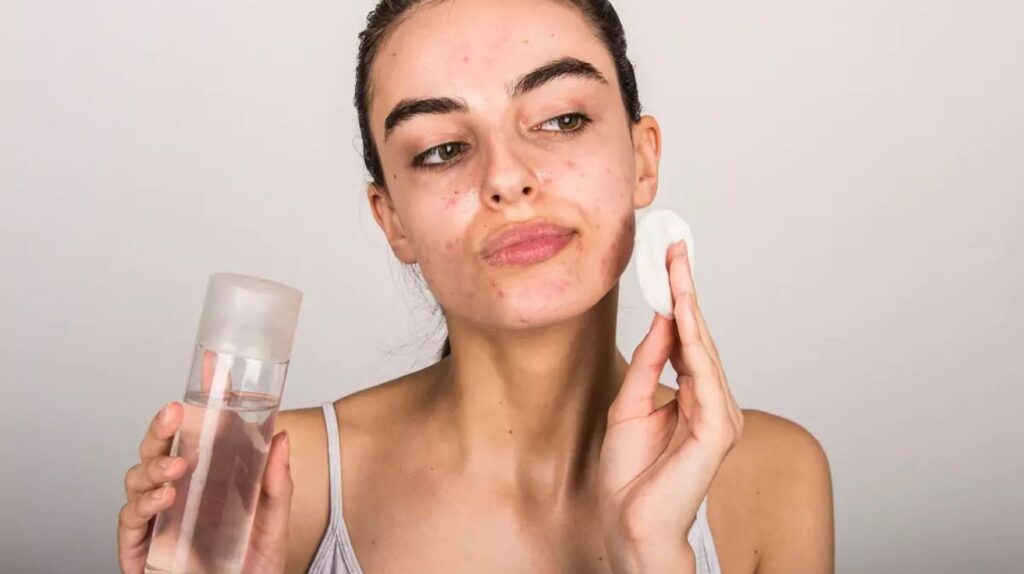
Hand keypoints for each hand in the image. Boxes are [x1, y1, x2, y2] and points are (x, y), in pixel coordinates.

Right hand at [117, 401, 293, 573]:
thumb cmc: (251, 565)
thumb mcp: (272, 522)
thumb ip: (277, 484)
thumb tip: (282, 438)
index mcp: (207, 478)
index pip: (198, 433)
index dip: (201, 399)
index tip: (210, 367)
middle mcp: (177, 492)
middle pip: (158, 448)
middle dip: (162, 427)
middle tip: (176, 413)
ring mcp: (157, 517)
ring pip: (137, 477)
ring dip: (155, 466)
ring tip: (177, 468)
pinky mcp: (140, 547)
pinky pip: (131, 519)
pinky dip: (144, 505)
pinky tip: (164, 498)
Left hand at [599, 240, 743, 572]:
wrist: (627, 520)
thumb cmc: (629, 474)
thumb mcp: (630, 402)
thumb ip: (650, 363)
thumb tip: (663, 320)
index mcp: (694, 397)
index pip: (686, 337)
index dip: (678, 297)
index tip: (669, 258)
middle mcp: (713, 402)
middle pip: (698, 334)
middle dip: (684, 288)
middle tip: (673, 246)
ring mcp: (719, 415)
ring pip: (703, 346)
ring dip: (689, 303)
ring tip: (676, 264)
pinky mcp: (717, 429)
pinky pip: (704, 374)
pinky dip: (692, 338)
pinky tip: (680, 309)